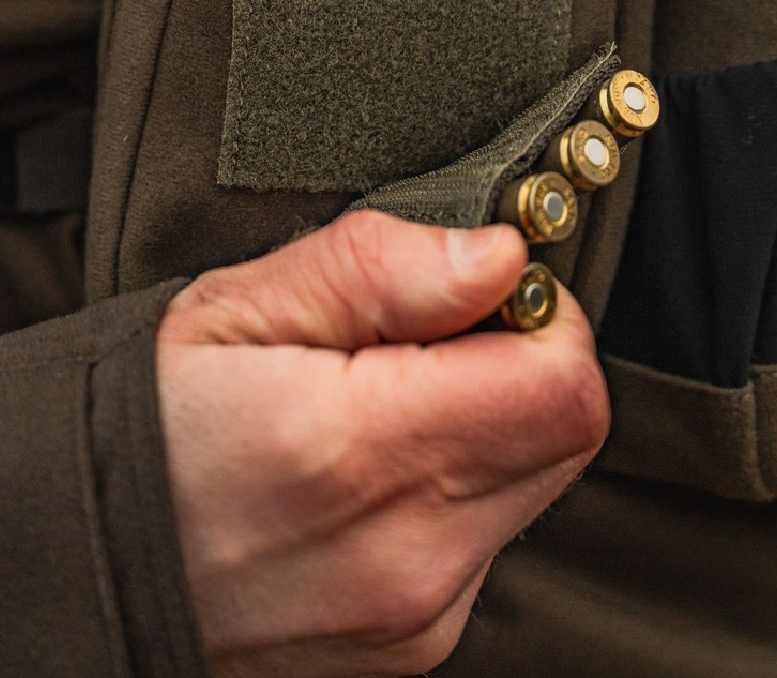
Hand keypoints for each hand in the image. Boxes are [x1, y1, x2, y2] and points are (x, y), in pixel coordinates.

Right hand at [157, 211, 608, 677]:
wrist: (88, 564)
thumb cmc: (148, 424)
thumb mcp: (241, 307)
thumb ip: (381, 270)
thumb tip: (496, 258)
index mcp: (361, 451)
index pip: (561, 383)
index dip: (542, 316)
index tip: (483, 291)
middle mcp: (406, 554)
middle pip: (566, 433)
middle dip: (523, 362)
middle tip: (429, 338)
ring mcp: (416, 613)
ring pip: (536, 482)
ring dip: (492, 423)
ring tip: (389, 401)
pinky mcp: (414, 641)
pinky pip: (489, 537)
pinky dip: (457, 485)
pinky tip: (377, 467)